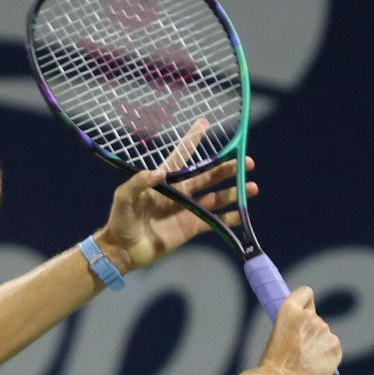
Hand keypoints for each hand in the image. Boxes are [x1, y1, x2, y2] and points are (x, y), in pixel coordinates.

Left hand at [93, 119, 257, 272]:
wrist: (123, 251)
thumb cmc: (120, 220)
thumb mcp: (124, 197)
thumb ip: (139, 182)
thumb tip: (160, 172)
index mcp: (163, 181)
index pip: (181, 157)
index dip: (192, 141)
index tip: (204, 123)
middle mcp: (179, 193)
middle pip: (207, 176)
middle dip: (226, 168)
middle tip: (247, 161)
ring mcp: (187, 210)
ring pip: (215, 197)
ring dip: (233, 192)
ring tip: (252, 187)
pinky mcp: (191, 227)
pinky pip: (214, 221)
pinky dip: (229, 217)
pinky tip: (243, 212)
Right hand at [258, 286, 342, 374]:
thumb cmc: (273, 362)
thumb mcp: (277, 334)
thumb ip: (293, 327)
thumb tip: (305, 332)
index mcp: (289, 310)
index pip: (306, 293)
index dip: (306, 303)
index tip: (304, 312)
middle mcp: (309, 316)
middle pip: (315, 320)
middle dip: (310, 332)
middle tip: (298, 351)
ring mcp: (324, 331)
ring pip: (324, 336)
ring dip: (318, 346)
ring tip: (305, 363)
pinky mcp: (335, 345)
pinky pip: (333, 349)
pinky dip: (327, 357)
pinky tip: (315, 367)